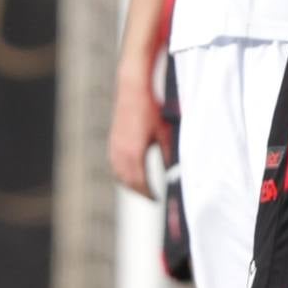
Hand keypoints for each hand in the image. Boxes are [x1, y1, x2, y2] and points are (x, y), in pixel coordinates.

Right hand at [106, 71, 170, 197]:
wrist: (134, 87)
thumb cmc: (152, 108)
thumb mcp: (166, 133)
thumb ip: (169, 155)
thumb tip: (174, 173)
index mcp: (134, 153)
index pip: (140, 183)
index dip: (149, 194)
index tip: (157, 200)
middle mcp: (120, 152)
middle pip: (128, 181)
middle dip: (139, 192)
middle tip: (152, 198)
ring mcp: (114, 145)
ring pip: (119, 174)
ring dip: (130, 184)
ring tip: (143, 189)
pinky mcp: (113, 139)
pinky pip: (114, 164)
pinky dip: (122, 172)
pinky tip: (132, 172)